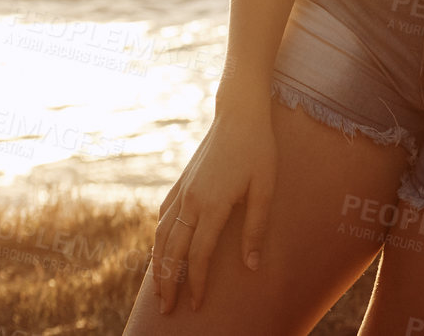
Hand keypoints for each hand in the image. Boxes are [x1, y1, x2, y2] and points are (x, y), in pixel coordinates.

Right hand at [151, 105, 276, 313]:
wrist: (239, 113)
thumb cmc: (258, 149)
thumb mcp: (265, 187)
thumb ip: (255, 227)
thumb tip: (251, 265)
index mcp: (212, 205)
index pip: (198, 255)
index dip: (196, 283)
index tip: (197, 304)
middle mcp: (191, 200)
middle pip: (172, 251)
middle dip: (168, 282)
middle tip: (167, 309)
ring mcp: (183, 190)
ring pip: (162, 235)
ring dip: (158, 264)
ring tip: (159, 289)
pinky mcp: (182, 182)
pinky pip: (163, 215)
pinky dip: (158, 238)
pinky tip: (159, 248)